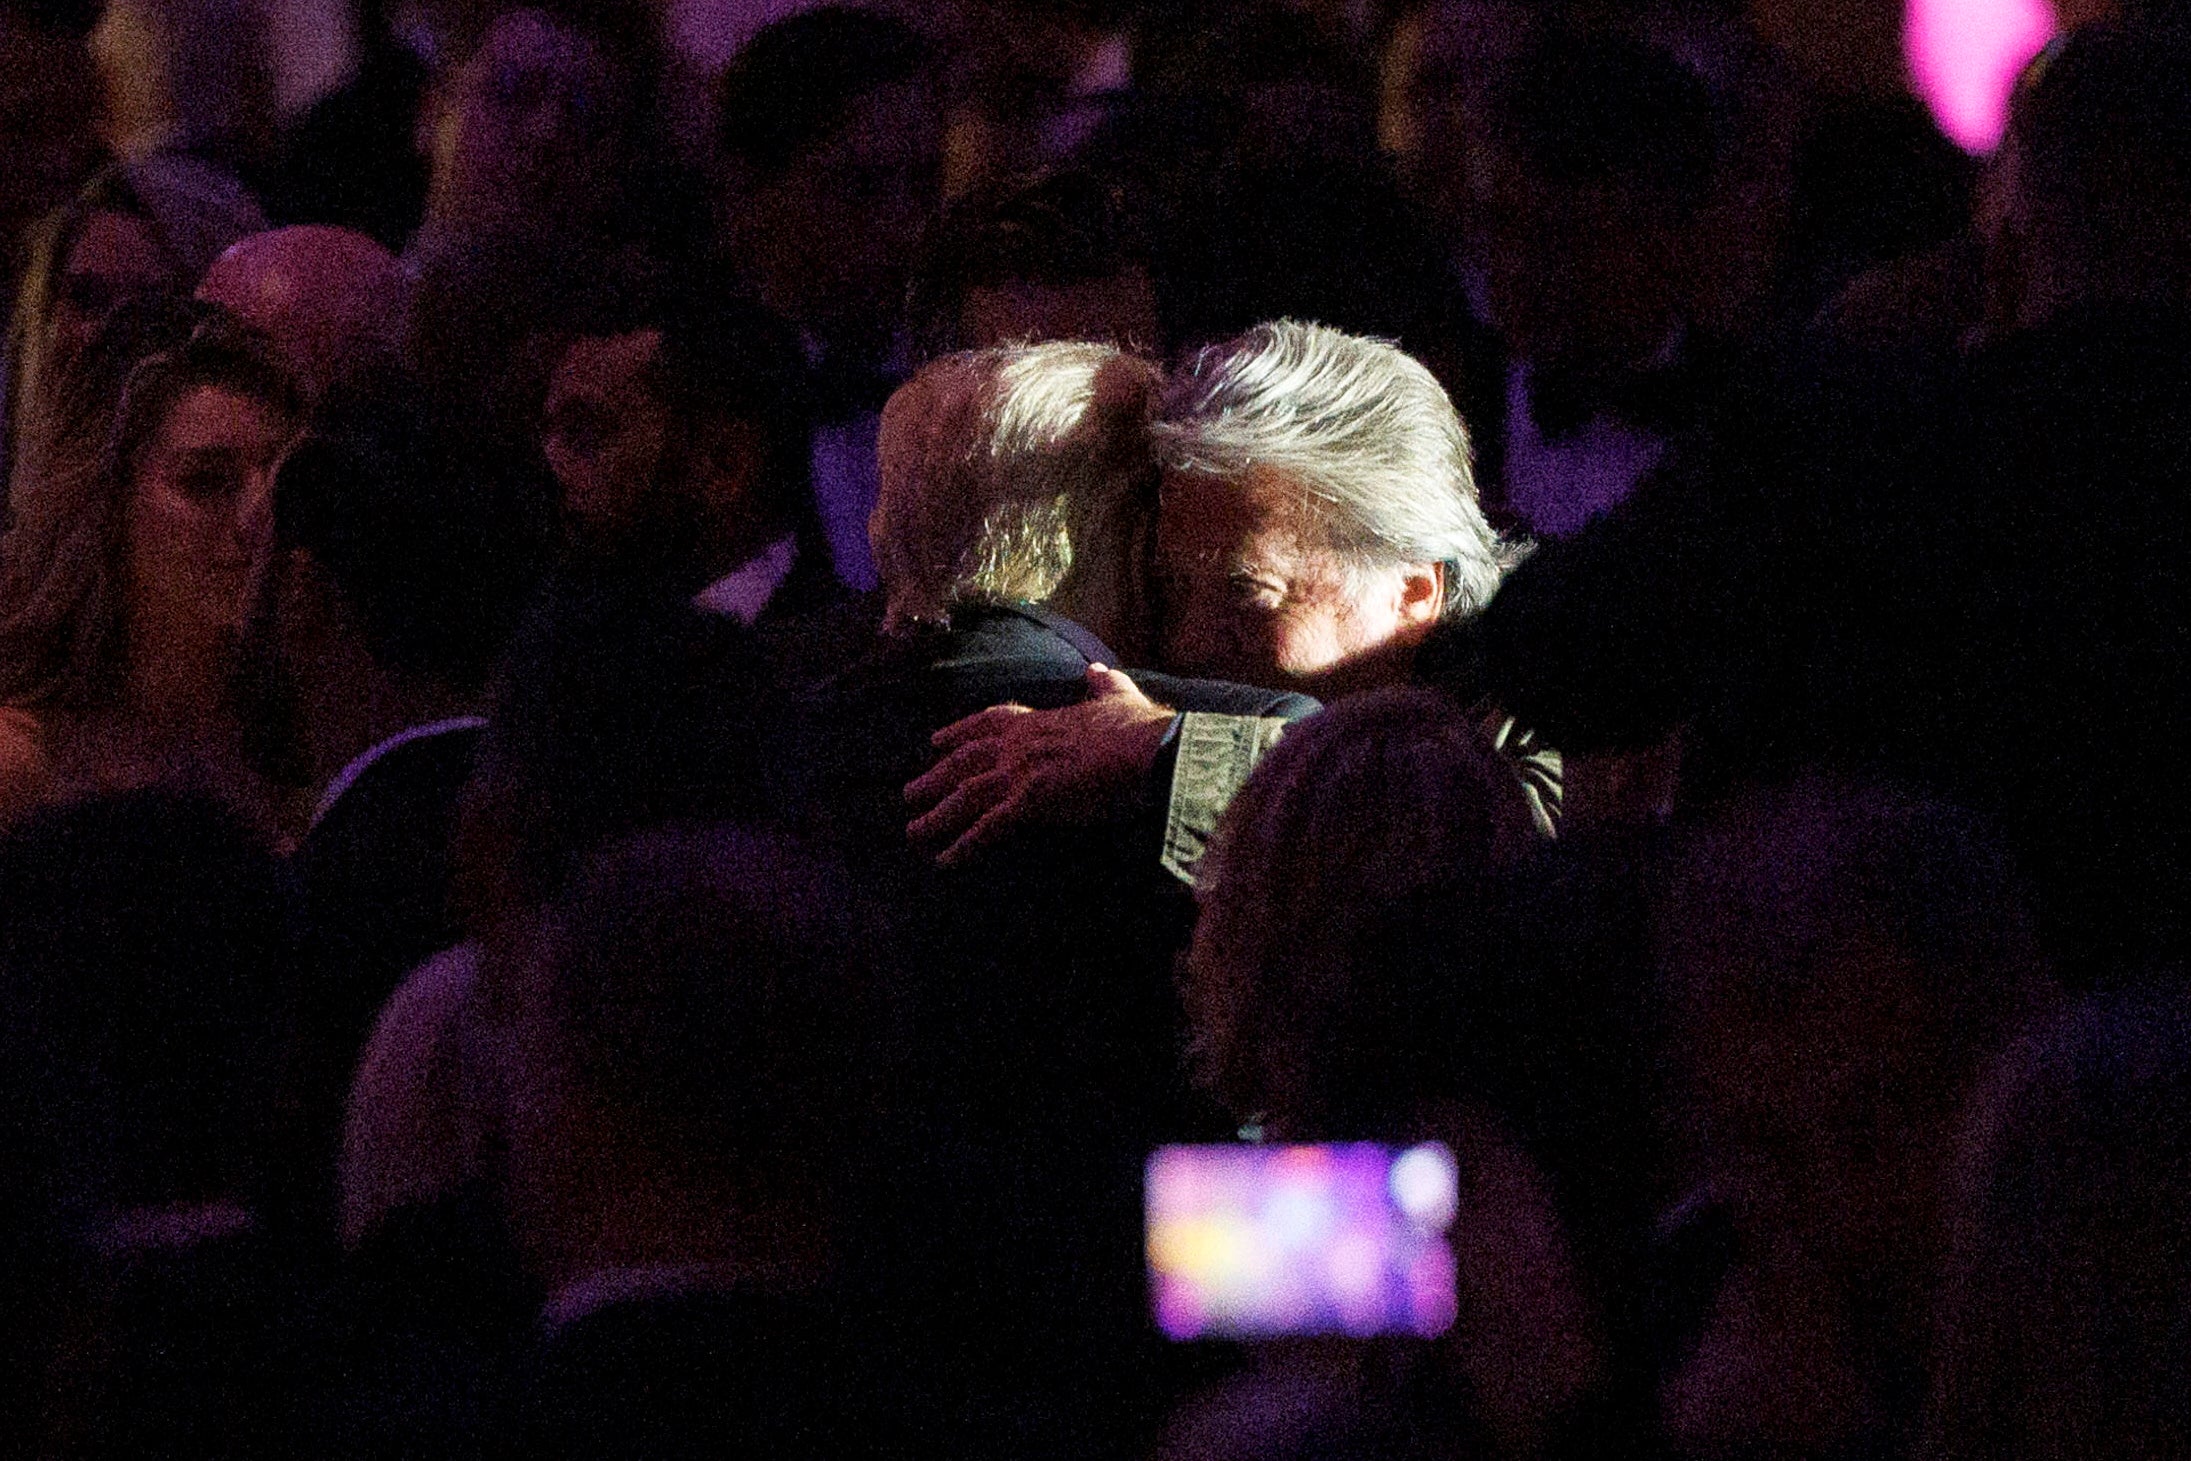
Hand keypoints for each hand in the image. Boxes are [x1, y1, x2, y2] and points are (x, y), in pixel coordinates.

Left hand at [905, 664, 1176, 865]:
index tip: (935, 741)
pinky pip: (988, 826)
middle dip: (935, 777)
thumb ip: (1103, 685)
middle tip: (909, 794)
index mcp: (1040, 720)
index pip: (989, 722)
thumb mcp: (1119, 698)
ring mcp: (1022, 770)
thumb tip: (1097, 670)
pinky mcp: (1031, 799)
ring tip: (914, 832)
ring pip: (967, 793)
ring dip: (938, 814)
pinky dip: (964, 844)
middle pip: (966, 760)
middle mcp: (1021, 743)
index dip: (960, 732)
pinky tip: (945, 861)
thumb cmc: (1139, 728)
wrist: (1149, 750)